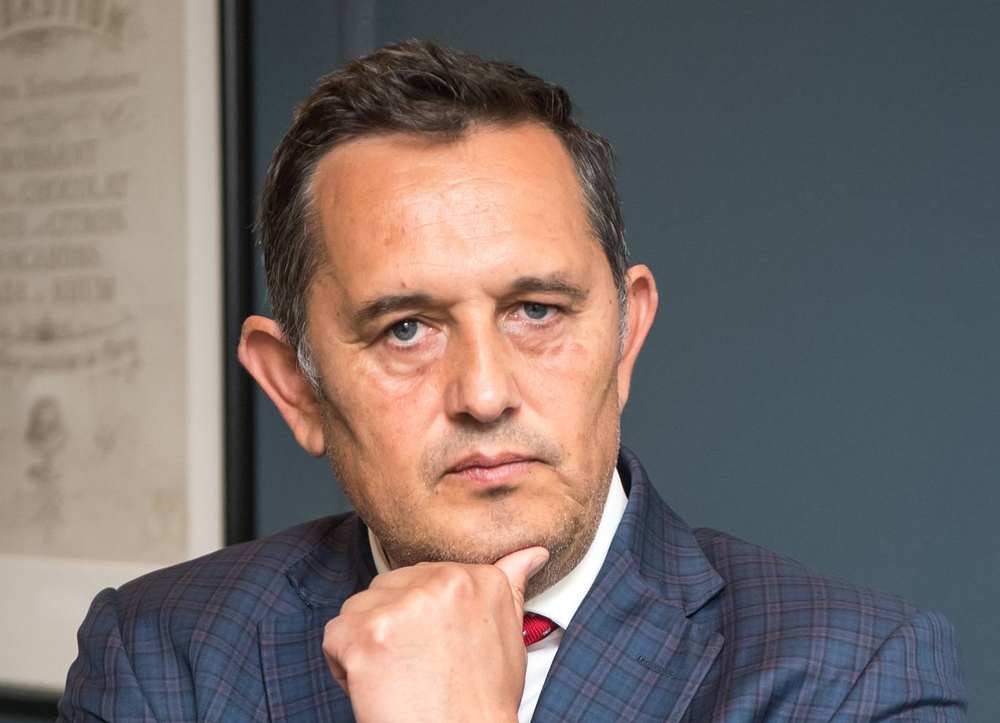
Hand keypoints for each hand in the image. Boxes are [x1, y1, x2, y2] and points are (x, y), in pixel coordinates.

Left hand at [322, 546, 548, 722]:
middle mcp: (441, 581)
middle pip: (389, 587)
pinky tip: (376, 685)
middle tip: (417, 666)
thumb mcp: (509, 635)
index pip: (423, 577)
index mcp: (477, 577)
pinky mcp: (366, 634)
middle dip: (393, 624)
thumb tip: (532, 552)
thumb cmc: (482, 700)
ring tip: (398, 676)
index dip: (421, 617)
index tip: (435, 646)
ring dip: (368, 641)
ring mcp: (401, 606)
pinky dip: (345, 665)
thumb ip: (511, 584)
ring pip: (360, 607)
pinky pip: (335, 636)